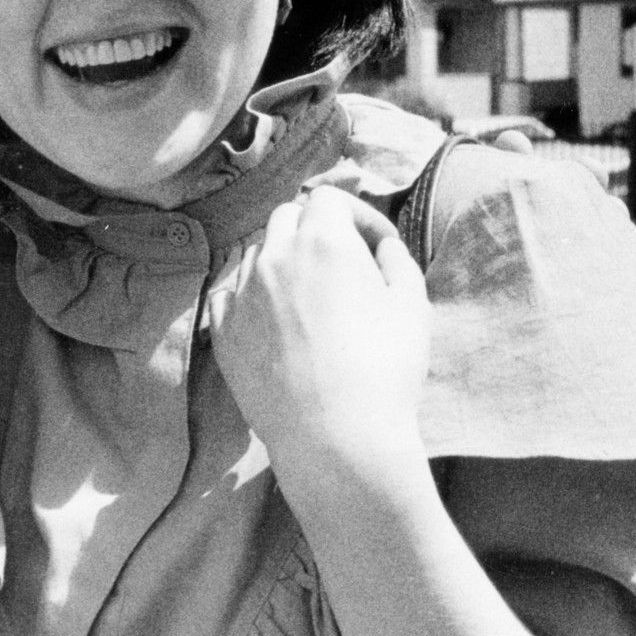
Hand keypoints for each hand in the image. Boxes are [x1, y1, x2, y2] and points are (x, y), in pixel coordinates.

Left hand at [205, 185, 430, 485]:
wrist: (336, 438)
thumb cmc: (385, 370)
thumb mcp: (411, 306)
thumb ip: (397, 260)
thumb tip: (382, 247)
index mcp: (322, 240)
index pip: (328, 198)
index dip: (357, 215)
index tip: (377, 247)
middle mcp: (274, 256)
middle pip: (288, 218)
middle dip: (316, 231)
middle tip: (343, 268)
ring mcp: (242, 293)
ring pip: (258, 254)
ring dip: (284, 262)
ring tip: (310, 300)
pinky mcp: (223, 330)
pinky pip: (230, 293)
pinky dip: (251, 296)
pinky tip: (275, 322)